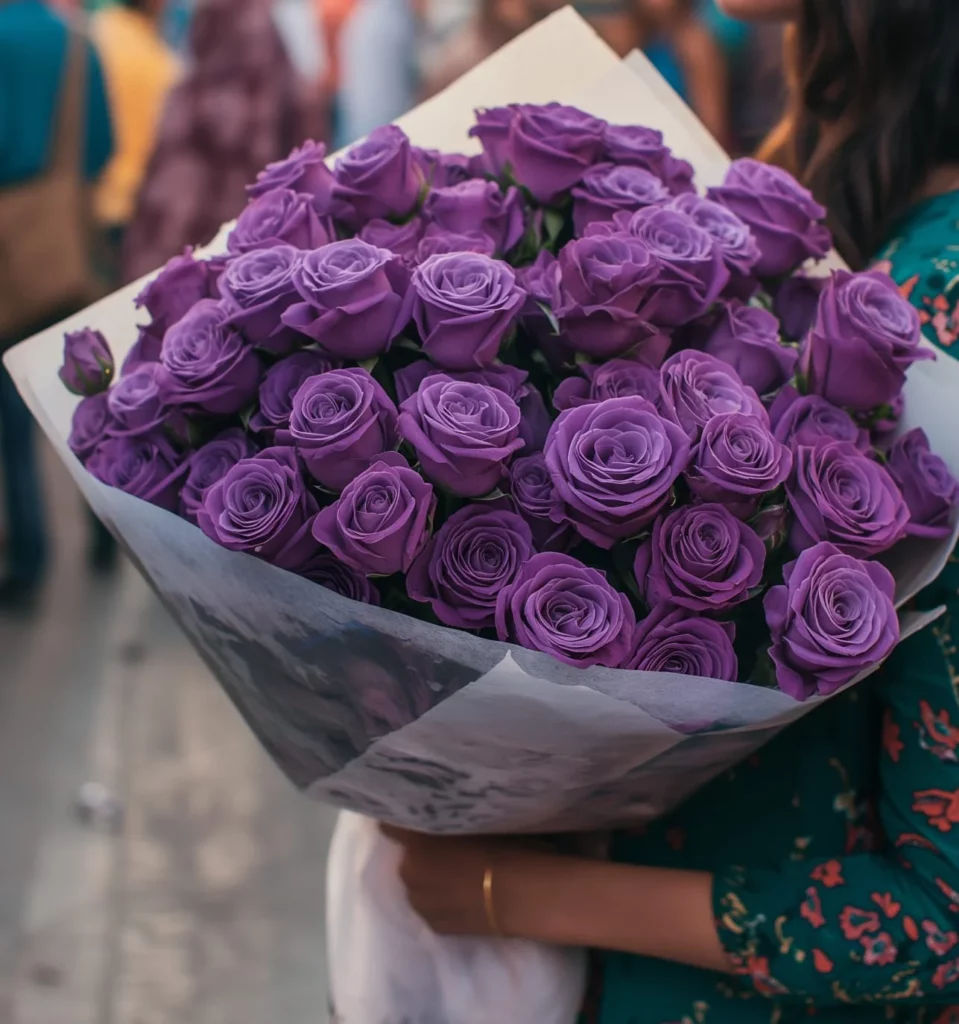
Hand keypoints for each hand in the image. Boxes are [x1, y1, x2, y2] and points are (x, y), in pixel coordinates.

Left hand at [381, 825, 544, 936]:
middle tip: (446, 847)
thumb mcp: (472, 821)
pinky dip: (441, 901)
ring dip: (429, 878)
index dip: (400, 820)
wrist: (521, 895)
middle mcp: (408, 870)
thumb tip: (437, 814)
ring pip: (418, 884)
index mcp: (415, 840)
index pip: (391, 826)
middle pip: (406, 856)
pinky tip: (462, 897)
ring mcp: (419, 902)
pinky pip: (431, 906)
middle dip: (420, 851)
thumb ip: (446, 819)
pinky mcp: (435, 927)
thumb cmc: (502, 846)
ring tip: (456, 875)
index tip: (409, 814)